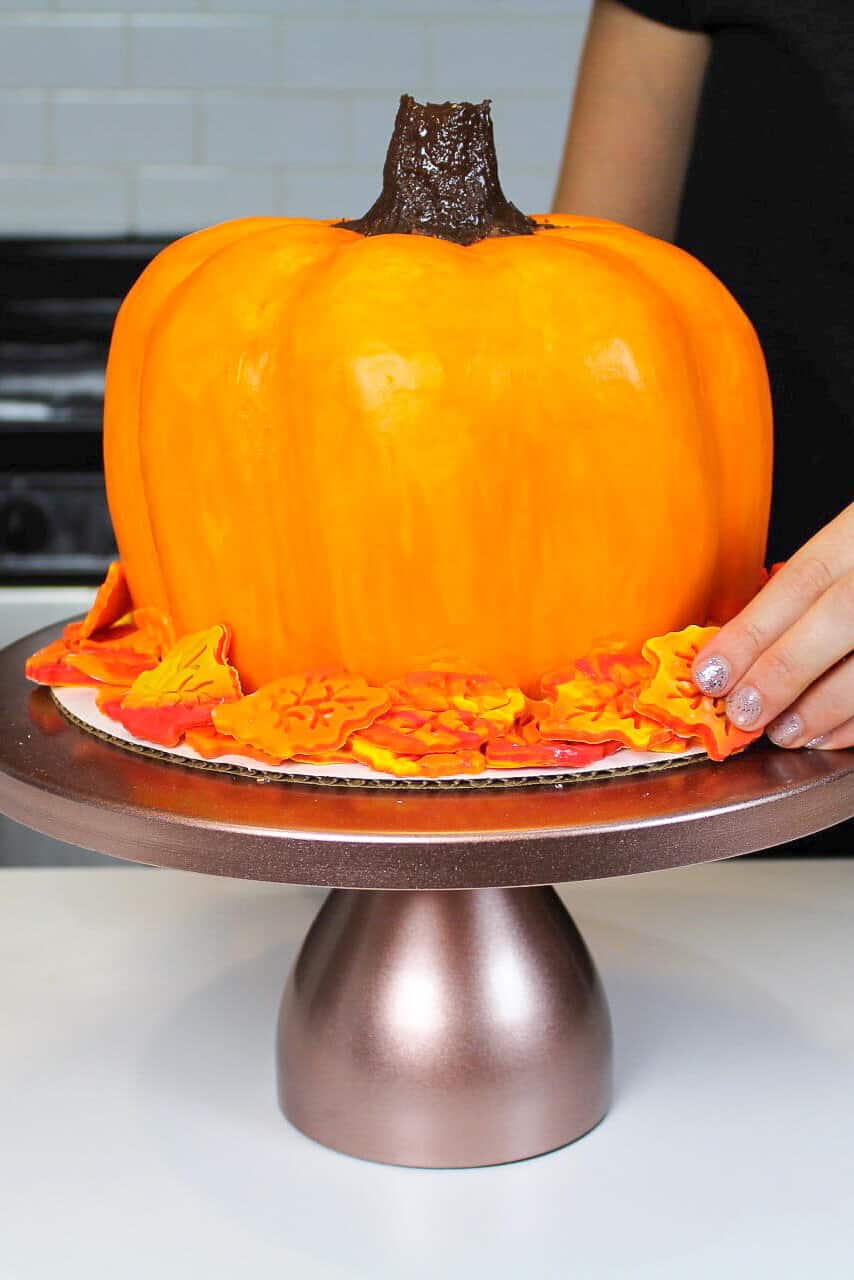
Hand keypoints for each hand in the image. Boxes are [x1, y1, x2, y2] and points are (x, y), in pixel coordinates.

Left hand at [691, 503, 853, 749]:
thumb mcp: (848, 547)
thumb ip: (810, 589)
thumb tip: (739, 648)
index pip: (803, 578)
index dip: (752, 628)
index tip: (710, 671)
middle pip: (839, 616)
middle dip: (783, 670)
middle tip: (743, 711)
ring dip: (824, 705)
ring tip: (784, 732)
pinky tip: (830, 734)